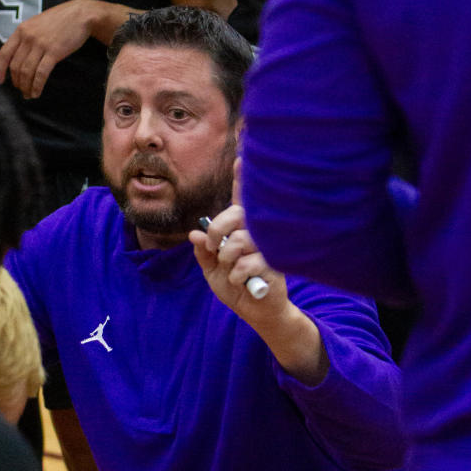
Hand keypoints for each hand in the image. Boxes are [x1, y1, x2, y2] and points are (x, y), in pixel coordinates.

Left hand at [0, 0, 94, 97]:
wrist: (81, 14)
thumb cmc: (61, 19)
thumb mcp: (37, 23)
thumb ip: (27, 36)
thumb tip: (19, 56)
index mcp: (21, 29)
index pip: (4, 53)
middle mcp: (28, 37)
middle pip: (15, 66)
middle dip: (16, 82)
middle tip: (21, 90)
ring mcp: (40, 44)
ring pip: (26, 72)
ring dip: (26, 86)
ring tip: (28, 94)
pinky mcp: (53, 52)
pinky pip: (40, 73)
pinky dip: (37, 86)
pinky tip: (37, 92)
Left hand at [190, 161, 327, 380]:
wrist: (256, 312)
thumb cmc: (236, 287)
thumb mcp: (212, 270)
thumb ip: (204, 253)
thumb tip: (195, 235)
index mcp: (242, 230)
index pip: (241, 200)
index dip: (241, 179)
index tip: (239, 158)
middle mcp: (257, 233)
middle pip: (236, 215)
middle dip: (218, 230)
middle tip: (214, 247)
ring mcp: (268, 247)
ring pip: (240, 240)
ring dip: (227, 258)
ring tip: (231, 271)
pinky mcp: (275, 264)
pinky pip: (248, 262)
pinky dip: (237, 275)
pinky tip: (243, 281)